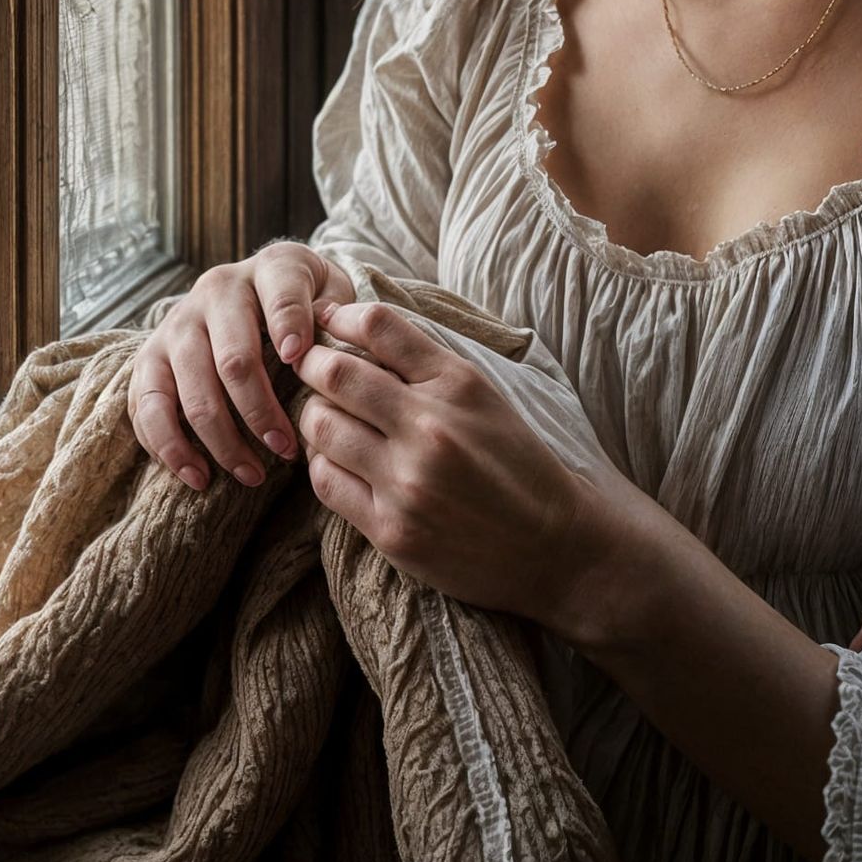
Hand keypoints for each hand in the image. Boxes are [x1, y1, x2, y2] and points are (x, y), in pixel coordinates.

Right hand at [127, 242, 356, 490]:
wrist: (256, 289)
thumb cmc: (308, 303)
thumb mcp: (332, 294)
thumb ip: (338, 318)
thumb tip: (331, 353)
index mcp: (270, 269)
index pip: (281, 293)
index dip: (290, 325)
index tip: (299, 361)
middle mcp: (216, 289)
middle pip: (233, 360)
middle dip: (261, 412)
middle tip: (286, 450)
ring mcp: (177, 325)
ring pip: (192, 391)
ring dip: (222, 441)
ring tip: (253, 475)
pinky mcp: (150, 358)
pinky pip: (147, 407)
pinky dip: (170, 448)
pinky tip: (200, 476)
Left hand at [293, 298, 598, 626]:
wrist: (553, 546)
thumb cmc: (516, 464)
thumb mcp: (485, 396)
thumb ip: (426, 364)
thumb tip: (357, 323)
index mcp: (460, 383)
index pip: (379, 325)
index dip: (341, 316)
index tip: (329, 321)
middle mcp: (431, 426)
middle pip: (335, 373)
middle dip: (310, 364)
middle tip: (308, 367)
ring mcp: (407, 481)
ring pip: (321, 427)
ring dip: (312, 415)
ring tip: (324, 416)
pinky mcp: (392, 529)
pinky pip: (326, 481)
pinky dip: (322, 463)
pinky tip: (338, 460)